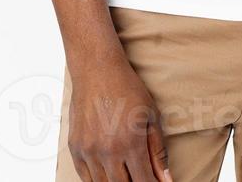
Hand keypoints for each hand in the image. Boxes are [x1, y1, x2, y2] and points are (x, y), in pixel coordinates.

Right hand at [67, 52, 171, 181]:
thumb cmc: (126, 89)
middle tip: (140, 177)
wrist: (97, 71)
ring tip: (126, 174)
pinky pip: (85, 176)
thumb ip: (158, 151)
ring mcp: (88, 151)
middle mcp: (107, 150)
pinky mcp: (75, 148)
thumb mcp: (151, 117)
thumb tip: (165, 179)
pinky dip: (98, 179)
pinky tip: (108, 173)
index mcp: (130, 143)